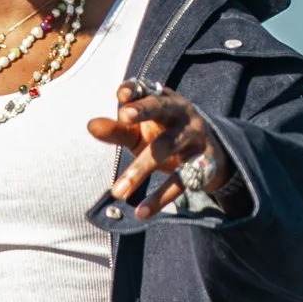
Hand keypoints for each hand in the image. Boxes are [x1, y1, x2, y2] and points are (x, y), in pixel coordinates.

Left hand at [87, 81, 246, 215]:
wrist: (211, 154)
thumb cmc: (164, 135)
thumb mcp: (140, 132)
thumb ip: (117, 129)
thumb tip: (90, 126)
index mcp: (163, 99)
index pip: (146, 89)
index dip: (134, 91)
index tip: (120, 96)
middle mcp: (181, 113)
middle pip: (161, 107)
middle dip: (144, 110)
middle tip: (123, 116)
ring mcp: (195, 136)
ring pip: (166, 147)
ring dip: (140, 169)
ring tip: (117, 192)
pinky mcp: (204, 162)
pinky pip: (182, 180)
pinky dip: (161, 197)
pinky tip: (141, 212)